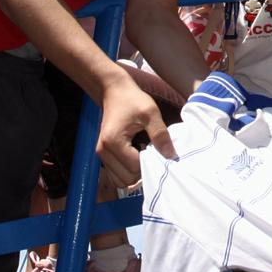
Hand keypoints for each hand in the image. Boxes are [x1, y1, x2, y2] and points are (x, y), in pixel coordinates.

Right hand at [96, 71, 176, 186]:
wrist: (114, 91)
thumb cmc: (132, 100)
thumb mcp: (150, 112)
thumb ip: (160, 134)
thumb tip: (170, 155)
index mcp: (114, 142)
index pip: (135, 167)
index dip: (150, 162)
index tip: (159, 151)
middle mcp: (103, 151)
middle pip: (127, 178)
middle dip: (143, 171)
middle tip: (153, 154)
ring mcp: (101, 155)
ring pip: (121, 180)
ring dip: (135, 174)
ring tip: (144, 155)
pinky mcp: (103, 155)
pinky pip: (116, 175)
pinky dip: (127, 172)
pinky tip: (136, 157)